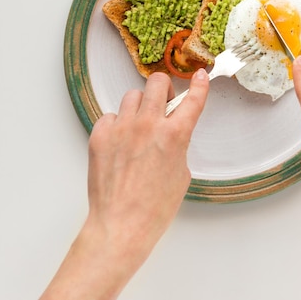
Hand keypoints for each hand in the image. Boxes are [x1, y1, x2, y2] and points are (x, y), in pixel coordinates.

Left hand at [86, 69, 208, 257]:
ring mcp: (122, 128)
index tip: (200, 76)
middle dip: (163, 88)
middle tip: (163, 102)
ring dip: (139, 106)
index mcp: (175, 135)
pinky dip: (117, 124)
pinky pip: (110, 116)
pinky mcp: (100, 136)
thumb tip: (170, 134)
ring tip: (138, 126)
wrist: (121, 224)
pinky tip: (119, 142)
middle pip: (157, 82)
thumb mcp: (181, 174)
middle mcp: (148, 125)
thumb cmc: (154, 207)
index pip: (192, 99)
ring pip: (132, 96)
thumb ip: (178, 146)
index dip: (200, 85)